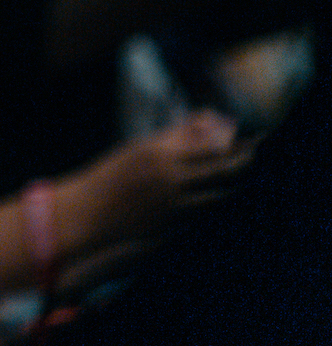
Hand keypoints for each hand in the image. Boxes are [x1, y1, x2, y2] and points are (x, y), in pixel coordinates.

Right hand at [89, 110, 250, 243]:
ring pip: (220, 193)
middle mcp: (166, 174)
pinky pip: (206, 213)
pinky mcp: (173, 224)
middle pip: (220, 166)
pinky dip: (220, 205)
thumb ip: (173, 139)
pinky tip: (226, 201)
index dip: (233, 141)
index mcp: (156, 150)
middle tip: (259, 157)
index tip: (254, 140)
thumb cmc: (111, 178)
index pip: (207, 142)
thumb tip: (207, 122)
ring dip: (236, 186)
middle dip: (244, 161)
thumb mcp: (137, 150)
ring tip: (249, 180)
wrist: (86, 213)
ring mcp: (171, 201)